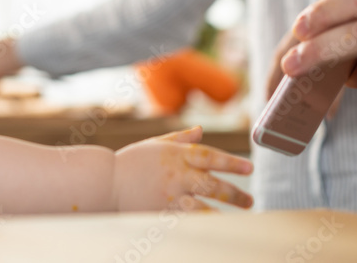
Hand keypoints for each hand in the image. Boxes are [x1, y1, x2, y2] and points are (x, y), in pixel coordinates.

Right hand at [113, 127, 252, 211]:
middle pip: (212, 184)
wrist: (106, 181)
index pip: (210, 156)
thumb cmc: (131, 161)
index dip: (232, 162)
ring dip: (222, 212)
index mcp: (176, 154)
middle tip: (250, 201)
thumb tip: (201, 130)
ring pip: (202, 205)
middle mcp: (176, 174)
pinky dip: (202, 222)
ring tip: (240, 218)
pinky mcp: (161, 211)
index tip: (250, 168)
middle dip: (234, 193)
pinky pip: (187, 219)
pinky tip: (215, 226)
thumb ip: (181, 138)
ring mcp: (169, 194)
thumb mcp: (156, 144)